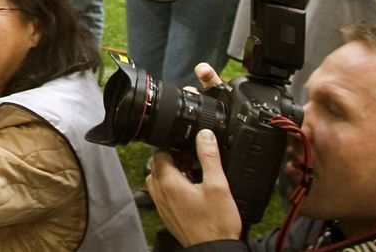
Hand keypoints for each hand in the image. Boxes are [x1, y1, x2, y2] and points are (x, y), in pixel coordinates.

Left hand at [146, 129, 243, 244]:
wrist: (214, 249)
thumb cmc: (216, 223)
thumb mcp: (218, 185)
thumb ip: (210, 157)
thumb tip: (205, 136)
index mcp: (169, 183)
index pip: (159, 153)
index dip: (173, 146)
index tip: (188, 148)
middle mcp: (160, 194)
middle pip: (157, 166)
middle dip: (172, 159)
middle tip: (191, 160)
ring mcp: (162, 206)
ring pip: (158, 180)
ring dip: (170, 173)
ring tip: (191, 175)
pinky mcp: (167, 215)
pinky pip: (162, 195)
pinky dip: (171, 188)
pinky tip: (190, 191)